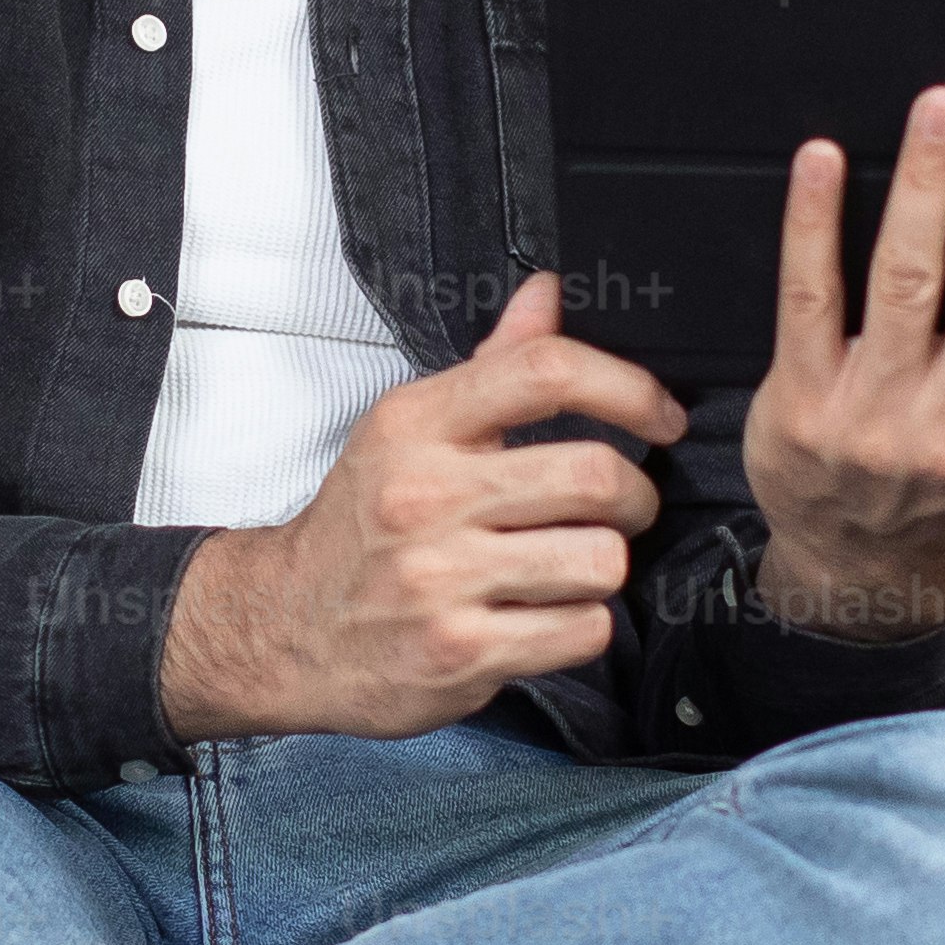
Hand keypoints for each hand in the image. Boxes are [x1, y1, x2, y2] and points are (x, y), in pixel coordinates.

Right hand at [159, 273, 688, 741]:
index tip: (660, 415)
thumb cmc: (360, 526)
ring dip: (605, 568)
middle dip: (636, 496)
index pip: (546, 371)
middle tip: (624, 508)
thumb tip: (547, 292)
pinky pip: (581, 631)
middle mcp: (425, 495)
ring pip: (601, 560)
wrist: (284, 626)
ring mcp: (440, 578)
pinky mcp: (458, 653)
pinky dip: (581, 627)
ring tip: (573, 567)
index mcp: (418, 424)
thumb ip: (490, 365)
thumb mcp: (409, 431)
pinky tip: (546, 617)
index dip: (628, 388)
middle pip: (596, 475)